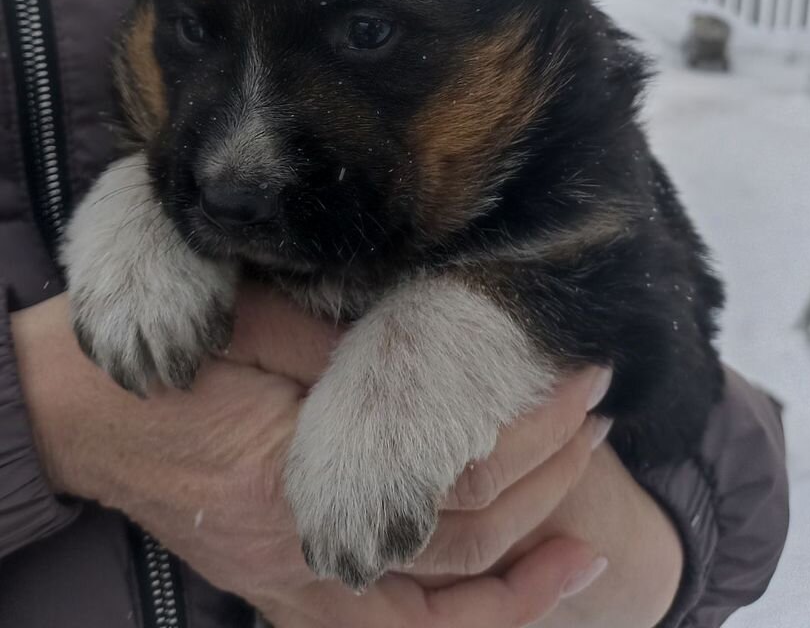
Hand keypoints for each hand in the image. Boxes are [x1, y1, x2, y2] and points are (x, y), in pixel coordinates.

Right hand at [11, 288, 602, 627]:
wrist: (92, 413)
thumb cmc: (177, 362)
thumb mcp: (266, 331)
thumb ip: (353, 356)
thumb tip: (448, 346)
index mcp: (308, 479)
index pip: (456, 473)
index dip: (529, 427)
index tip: (576, 375)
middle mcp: (314, 551)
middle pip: (468, 532)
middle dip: (549, 469)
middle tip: (596, 406)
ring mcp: (305, 582)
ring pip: (445, 601)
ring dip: (528, 558)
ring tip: (588, 508)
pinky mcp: (296, 587)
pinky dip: (469, 621)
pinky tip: (532, 589)